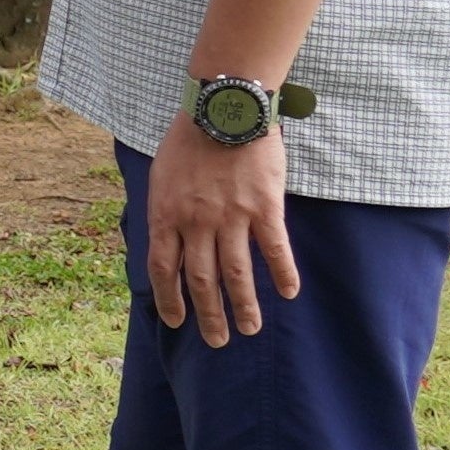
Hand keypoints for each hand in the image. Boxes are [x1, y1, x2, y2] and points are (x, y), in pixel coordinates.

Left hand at [145, 122, 299, 344]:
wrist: (223, 108)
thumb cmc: (188, 139)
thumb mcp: (161, 176)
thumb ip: (165, 211)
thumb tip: (163, 243)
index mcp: (166, 213)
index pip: (163, 269)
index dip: (169, 299)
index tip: (176, 322)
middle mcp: (196, 221)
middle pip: (201, 280)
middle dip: (208, 315)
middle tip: (217, 341)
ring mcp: (231, 216)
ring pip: (237, 273)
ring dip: (244, 306)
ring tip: (251, 329)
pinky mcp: (264, 207)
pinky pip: (275, 249)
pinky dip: (283, 274)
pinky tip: (289, 293)